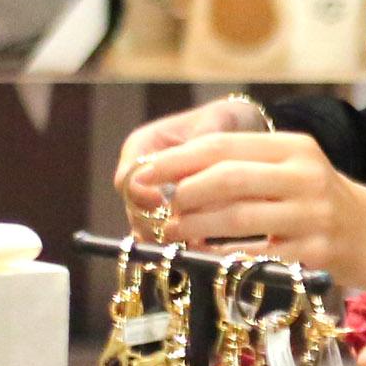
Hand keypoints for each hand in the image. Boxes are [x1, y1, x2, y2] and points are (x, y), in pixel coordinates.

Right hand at [115, 95, 266, 230]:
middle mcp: (142, 173)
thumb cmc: (224, 118)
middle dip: (154, 221)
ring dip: (166, 235)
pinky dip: (180, 239)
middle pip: (133, 207)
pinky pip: (166, 231)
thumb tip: (187, 177)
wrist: (239, 125)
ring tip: (192, 242)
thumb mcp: (216, 123)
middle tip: (180, 232)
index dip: (142, 195)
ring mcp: (153, 194)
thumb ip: (200, 147)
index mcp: (142, 144)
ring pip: (147, 224)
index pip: (127, 178)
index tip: (166, 203)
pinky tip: (199, 246)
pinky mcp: (170, 211)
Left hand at [132, 130, 365, 291]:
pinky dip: (221, 256)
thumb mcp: (292, 169)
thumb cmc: (319, 201)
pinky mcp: (314, 254)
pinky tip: (203, 256)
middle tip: (161, 207)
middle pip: (229, 179)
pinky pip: (254, 255)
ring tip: (174, 231)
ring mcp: (312, 216)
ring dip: (195, 226)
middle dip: (184, 192)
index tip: (144, 171)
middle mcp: (305, 176)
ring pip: (237, 218)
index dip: (178, 159)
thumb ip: (244, 167)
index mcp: (294, 148)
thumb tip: (173, 177)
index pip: (225, 146)